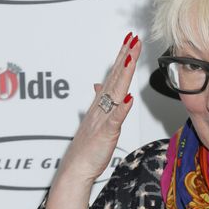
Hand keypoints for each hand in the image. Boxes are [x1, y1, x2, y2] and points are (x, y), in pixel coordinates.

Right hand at [46, 32, 140, 208]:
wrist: (76, 169)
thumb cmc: (88, 148)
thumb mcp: (96, 120)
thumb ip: (99, 101)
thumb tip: (99, 84)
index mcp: (101, 104)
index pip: (114, 75)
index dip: (122, 57)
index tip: (130, 41)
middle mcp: (101, 107)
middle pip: (115, 78)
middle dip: (125, 57)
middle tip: (132, 39)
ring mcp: (103, 119)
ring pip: (115, 93)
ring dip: (123, 75)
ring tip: (130, 58)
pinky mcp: (105, 133)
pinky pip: (114, 119)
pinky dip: (121, 109)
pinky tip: (128, 98)